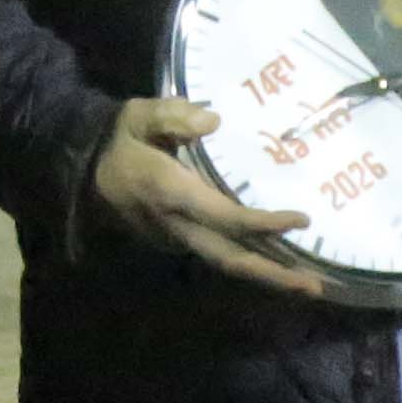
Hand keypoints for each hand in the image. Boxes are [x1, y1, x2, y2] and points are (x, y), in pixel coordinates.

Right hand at [91, 97, 326, 296]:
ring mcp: (177, 239)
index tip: (302, 220)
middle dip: (273, 275)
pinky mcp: (179, 241)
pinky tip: (280, 262)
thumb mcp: (138, 115)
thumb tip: (214, 121)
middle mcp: (178, 225)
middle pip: (231, 258)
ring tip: (309, 285)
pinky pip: (219, 256)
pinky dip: (250, 262)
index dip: (263, 223)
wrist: (85, 172)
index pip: (225, 217)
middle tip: (317, 287)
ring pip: (226, 263)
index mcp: (171, 194)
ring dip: (267, 277)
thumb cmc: (120, 139)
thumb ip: (173, 116)